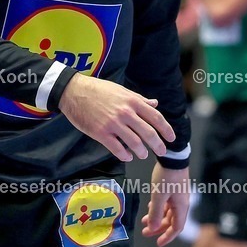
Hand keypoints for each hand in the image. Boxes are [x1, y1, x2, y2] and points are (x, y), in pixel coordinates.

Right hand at [58, 73, 175, 161]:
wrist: (74, 91)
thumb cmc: (98, 89)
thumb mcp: (121, 90)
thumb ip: (139, 99)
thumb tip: (155, 103)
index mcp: (132, 101)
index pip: (155, 117)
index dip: (166, 129)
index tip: (172, 138)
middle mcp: (125, 113)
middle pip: (149, 133)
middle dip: (158, 145)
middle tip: (162, 151)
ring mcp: (113, 124)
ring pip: (135, 143)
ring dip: (141, 152)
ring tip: (143, 154)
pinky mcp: (101, 133)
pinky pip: (117, 149)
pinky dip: (125, 155)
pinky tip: (127, 156)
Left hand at [141, 164, 189, 245]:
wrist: (172, 156)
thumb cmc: (167, 176)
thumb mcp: (159, 196)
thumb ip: (155, 213)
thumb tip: (151, 228)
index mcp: (181, 207)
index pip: (176, 228)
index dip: (167, 237)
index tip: (158, 243)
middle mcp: (181, 203)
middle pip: (170, 221)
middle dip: (158, 228)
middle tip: (145, 232)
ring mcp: (178, 196)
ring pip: (167, 212)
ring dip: (156, 217)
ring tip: (144, 220)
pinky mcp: (173, 188)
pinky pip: (166, 203)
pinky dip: (158, 208)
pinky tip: (150, 206)